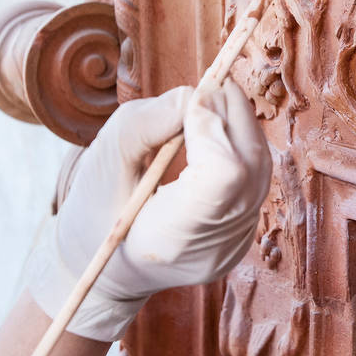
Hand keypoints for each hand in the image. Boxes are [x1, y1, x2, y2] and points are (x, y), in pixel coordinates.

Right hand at [27, 81, 271, 340]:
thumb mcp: (105, 158)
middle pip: (250, 164)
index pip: (223, 174)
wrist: (105, 269)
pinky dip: (239, 145)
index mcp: (171, 237)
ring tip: (208, 104)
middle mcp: (214, 247)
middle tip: (205, 87)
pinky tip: (215, 133)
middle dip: (231, 113)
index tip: (189, 102)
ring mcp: (235, 245)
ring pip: (259, 167)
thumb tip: (196, 95)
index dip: (212, 126)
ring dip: (239, 124)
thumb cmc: (95, 210)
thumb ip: (148, 121)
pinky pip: (255, 179)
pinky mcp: (243, 235)